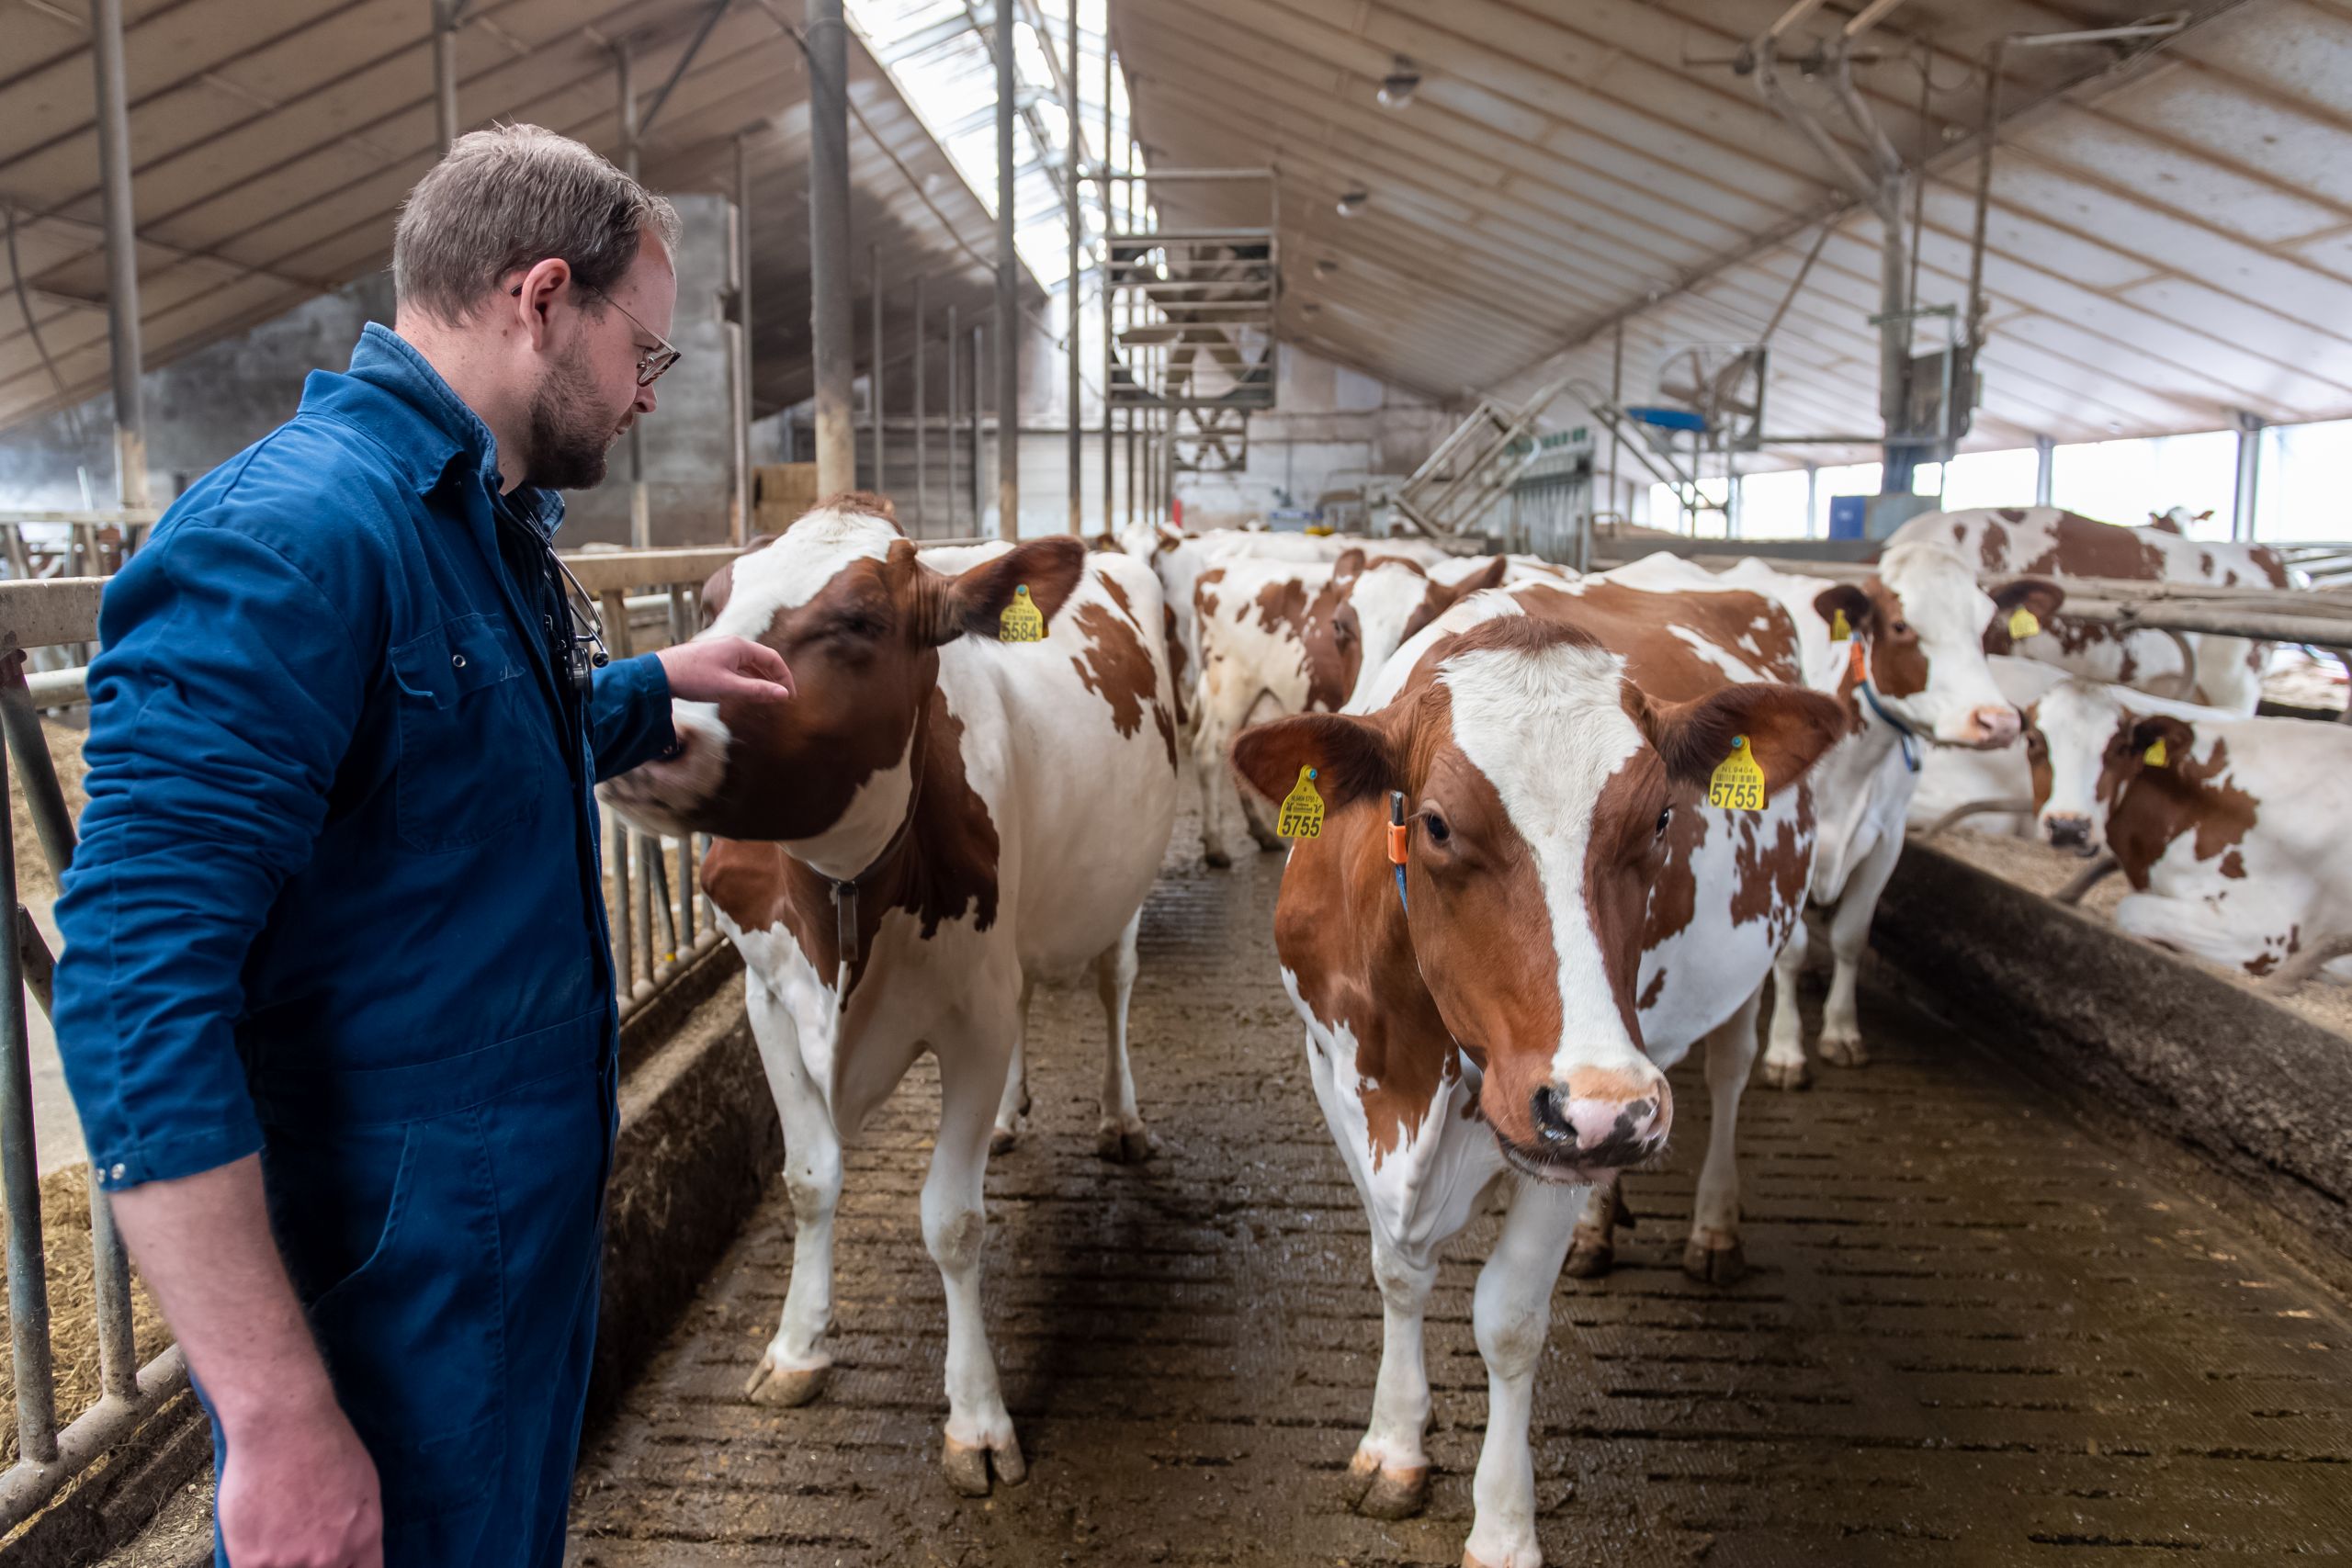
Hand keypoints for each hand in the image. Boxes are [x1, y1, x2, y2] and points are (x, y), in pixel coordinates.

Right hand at [216, 1390, 382, 1567]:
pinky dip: (252, 1562)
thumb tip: (351, 1551)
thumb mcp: (365, 1486)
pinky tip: (253, 1545)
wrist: (283, 1426)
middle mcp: (330, 1558)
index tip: (336, 1562)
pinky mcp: (252, 1559)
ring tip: (277, 1536)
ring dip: (281, 1563)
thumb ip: (358, 1528)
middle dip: (312, 1565)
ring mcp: (290, 1563)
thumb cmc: (326, 1444)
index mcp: (363, 1539)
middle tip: (299, 1542)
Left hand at [656, 636, 794, 706]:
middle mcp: (732, 645)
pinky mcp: (712, 660)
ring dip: (761, 680)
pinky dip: (747, 680)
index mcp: (740, 647)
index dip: (785, 677)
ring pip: (749, 665)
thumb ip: (757, 690)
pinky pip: (737, 669)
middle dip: (775, 679)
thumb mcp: (728, 688)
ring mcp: (722, 652)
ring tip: (767, 698)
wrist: (659, 675)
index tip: (790, 696)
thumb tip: (784, 695)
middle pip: (762, 661)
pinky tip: (746, 692)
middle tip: (782, 698)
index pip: (773, 659)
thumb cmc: (692, 678)